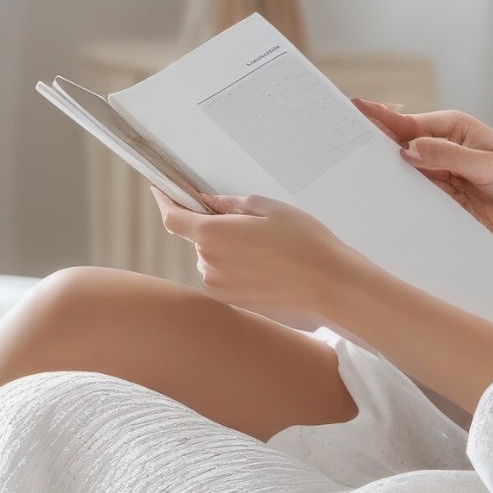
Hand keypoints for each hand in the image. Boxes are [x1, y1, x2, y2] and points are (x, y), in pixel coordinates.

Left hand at [152, 192, 350, 329]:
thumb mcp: (269, 209)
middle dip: (216, 228)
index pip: (173, 218)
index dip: (165, 202)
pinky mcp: (232, 303)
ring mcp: (218, 287)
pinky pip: (224, 278)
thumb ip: (232, 205)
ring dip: (228, 251)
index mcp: (214, 235)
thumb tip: (209, 202)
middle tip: (251, 225)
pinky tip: (267, 269)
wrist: (330, 286)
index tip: (162, 190)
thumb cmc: (305, 242)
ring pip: (212, 259)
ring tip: (267, 251)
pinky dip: (237, 270)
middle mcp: (209, 263)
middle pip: (199, 239)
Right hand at [354, 101, 492, 285]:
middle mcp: (444, 152)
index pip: (413, 123)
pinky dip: (397, 194)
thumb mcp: (487, 164)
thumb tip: (408, 149)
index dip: (384, 117)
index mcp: (456, 130)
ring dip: (383, 169)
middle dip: (375, 140)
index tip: (359, 108)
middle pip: (401, 145)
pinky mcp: (440, 205)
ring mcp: (440, 179)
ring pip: (403, 171)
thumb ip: (447, 156)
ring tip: (352, 164)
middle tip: (344, 137)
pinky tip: (379, 193)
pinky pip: (413, 197)